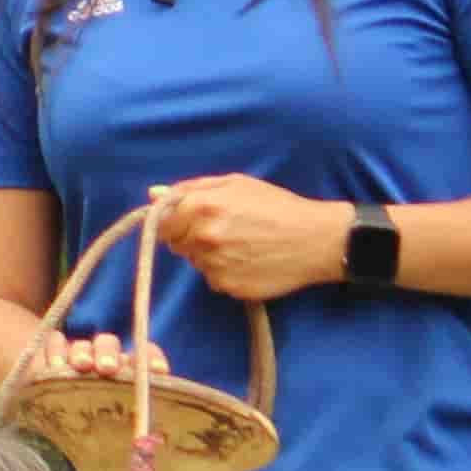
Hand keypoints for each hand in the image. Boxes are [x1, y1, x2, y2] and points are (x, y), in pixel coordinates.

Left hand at [149, 173, 346, 305]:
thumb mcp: (238, 184)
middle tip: (225, 231)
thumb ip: (192, 187)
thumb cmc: (279, 206)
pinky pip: (213, 279)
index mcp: (201, 206)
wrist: (317, 240)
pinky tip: (249, 261)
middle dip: (192, 238)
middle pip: (177, 244)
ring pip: (195, 262)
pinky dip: (225, 272)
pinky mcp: (226, 286)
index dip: (178, 222)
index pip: (163, 223)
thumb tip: (154, 194)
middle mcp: (202, 236)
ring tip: (242, 245)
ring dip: (209, 255)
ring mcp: (213, 264)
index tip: (195, 221)